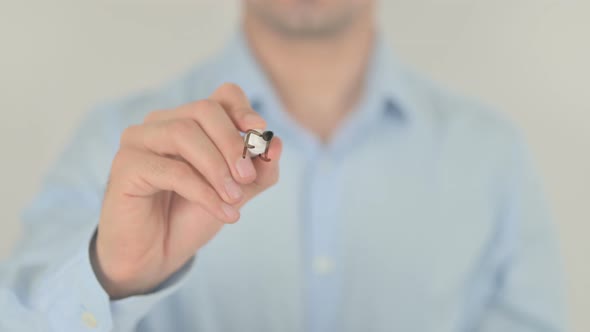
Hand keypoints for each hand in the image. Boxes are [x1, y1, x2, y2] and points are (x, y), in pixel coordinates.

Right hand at [90, 83, 282, 298]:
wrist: (156, 256)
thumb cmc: (191, 216)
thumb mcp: (236, 192)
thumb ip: (259, 170)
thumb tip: (276, 144)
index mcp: (189, 121)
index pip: (221, 96)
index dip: (243, 110)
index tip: (260, 133)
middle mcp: (161, 123)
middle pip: (204, 109)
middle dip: (232, 143)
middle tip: (248, 178)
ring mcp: (139, 140)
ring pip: (184, 133)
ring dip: (217, 168)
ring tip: (234, 199)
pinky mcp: (126, 165)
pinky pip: (172, 169)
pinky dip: (203, 192)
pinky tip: (222, 212)